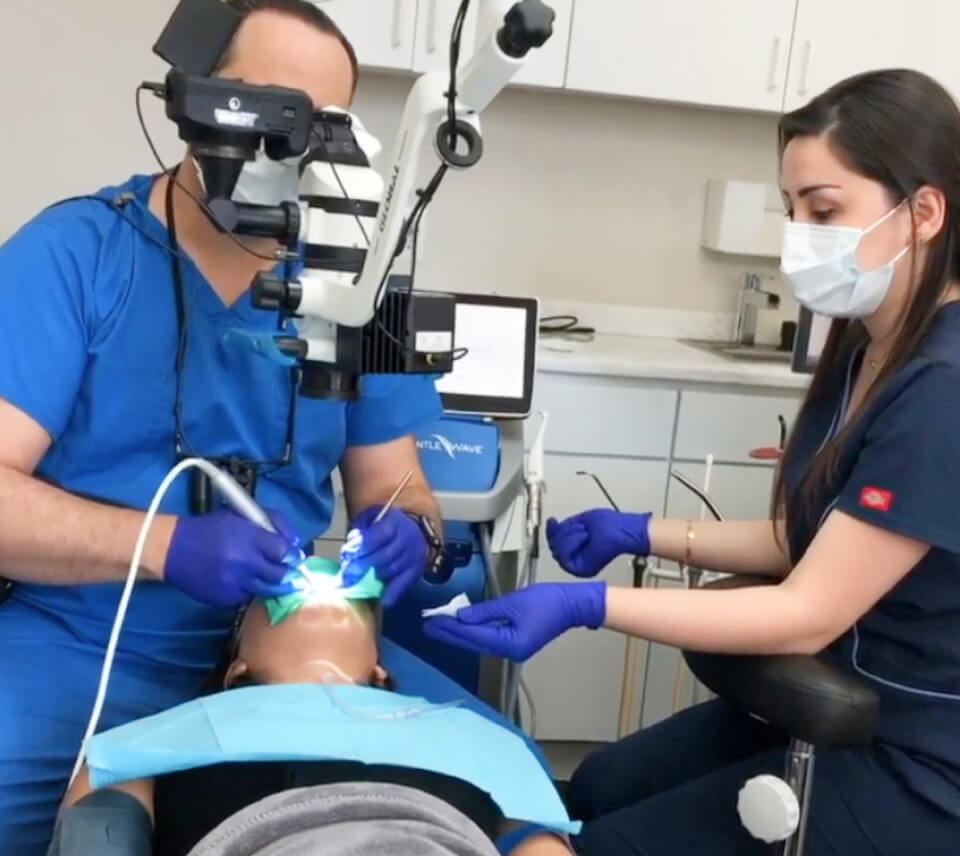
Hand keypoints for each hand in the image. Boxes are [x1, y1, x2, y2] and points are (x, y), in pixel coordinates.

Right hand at [163, 509, 300, 607]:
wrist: (172, 549)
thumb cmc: (208, 529)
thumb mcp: (240, 516)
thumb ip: (270, 524)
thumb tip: (293, 541)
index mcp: (248, 538)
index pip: (284, 551)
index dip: (292, 554)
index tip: (293, 556)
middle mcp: (244, 562)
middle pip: (280, 575)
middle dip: (287, 573)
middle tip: (289, 571)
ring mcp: (234, 583)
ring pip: (266, 589)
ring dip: (270, 584)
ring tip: (268, 577)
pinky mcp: (224, 598)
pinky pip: (246, 597)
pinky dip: (248, 590)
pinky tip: (242, 581)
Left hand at [340, 506, 427, 607]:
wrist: (414, 528)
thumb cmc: (385, 523)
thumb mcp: (371, 517)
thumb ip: (359, 531)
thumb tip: (349, 553)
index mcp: (394, 522)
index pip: (375, 537)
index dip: (359, 548)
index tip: (346, 555)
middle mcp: (407, 538)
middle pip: (384, 556)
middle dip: (363, 566)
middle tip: (347, 573)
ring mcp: (414, 555)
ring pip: (392, 570)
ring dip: (373, 578)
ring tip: (358, 581)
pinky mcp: (417, 569)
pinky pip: (404, 584)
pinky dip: (392, 593)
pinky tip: (382, 601)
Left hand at [423, 582, 606, 661]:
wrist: (572, 605)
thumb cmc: (547, 601)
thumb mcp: (513, 602)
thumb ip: (485, 611)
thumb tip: (460, 617)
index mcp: (509, 643)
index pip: (472, 635)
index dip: (451, 628)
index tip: (432, 622)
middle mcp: (508, 651)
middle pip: (473, 642)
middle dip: (450, 633)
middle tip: (428, 625)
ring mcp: (512, 649)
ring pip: (479, 641)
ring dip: (460, 633)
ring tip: (440, 625)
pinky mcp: (515, 643)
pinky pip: (488, 638)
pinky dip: (474, 632)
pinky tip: (462, 626)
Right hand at [546, 509, 651, 576]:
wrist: (624, 531)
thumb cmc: (611, 526)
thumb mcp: (581, 521)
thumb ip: (564, 526)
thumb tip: (551, 525)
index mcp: (575, 547)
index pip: (553, 541)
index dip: (552, 531)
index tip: (553, 521)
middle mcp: (575, 557)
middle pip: (553, 546)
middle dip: (565, 532)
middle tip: (580, 527)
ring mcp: (577, 564)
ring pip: (556, 551)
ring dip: (570, 536)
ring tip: (585, 532)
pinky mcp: (581, 570)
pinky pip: (563, 558)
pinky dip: (572, 543)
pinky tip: (584, 537)